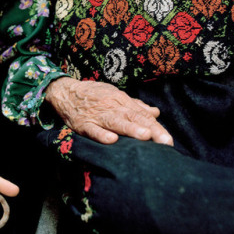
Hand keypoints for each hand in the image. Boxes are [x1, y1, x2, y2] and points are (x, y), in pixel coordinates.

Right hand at [45, 77, 172, 145]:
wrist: (65, 92)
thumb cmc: (92, 94)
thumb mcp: (114, 95)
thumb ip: (134, 105)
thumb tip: (155, 112)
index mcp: (120, 100)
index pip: (141, 114)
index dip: (156, 126)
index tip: (168, 139)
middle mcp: (110, 106)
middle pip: (132, 117)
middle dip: (150, 129)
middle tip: (165, 141)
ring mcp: (96, 115)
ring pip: (115, 122)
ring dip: (130, 129)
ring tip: (145, 136)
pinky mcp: (82, 124)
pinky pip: (92, 130)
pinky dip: (101, 135)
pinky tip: (111, 140)